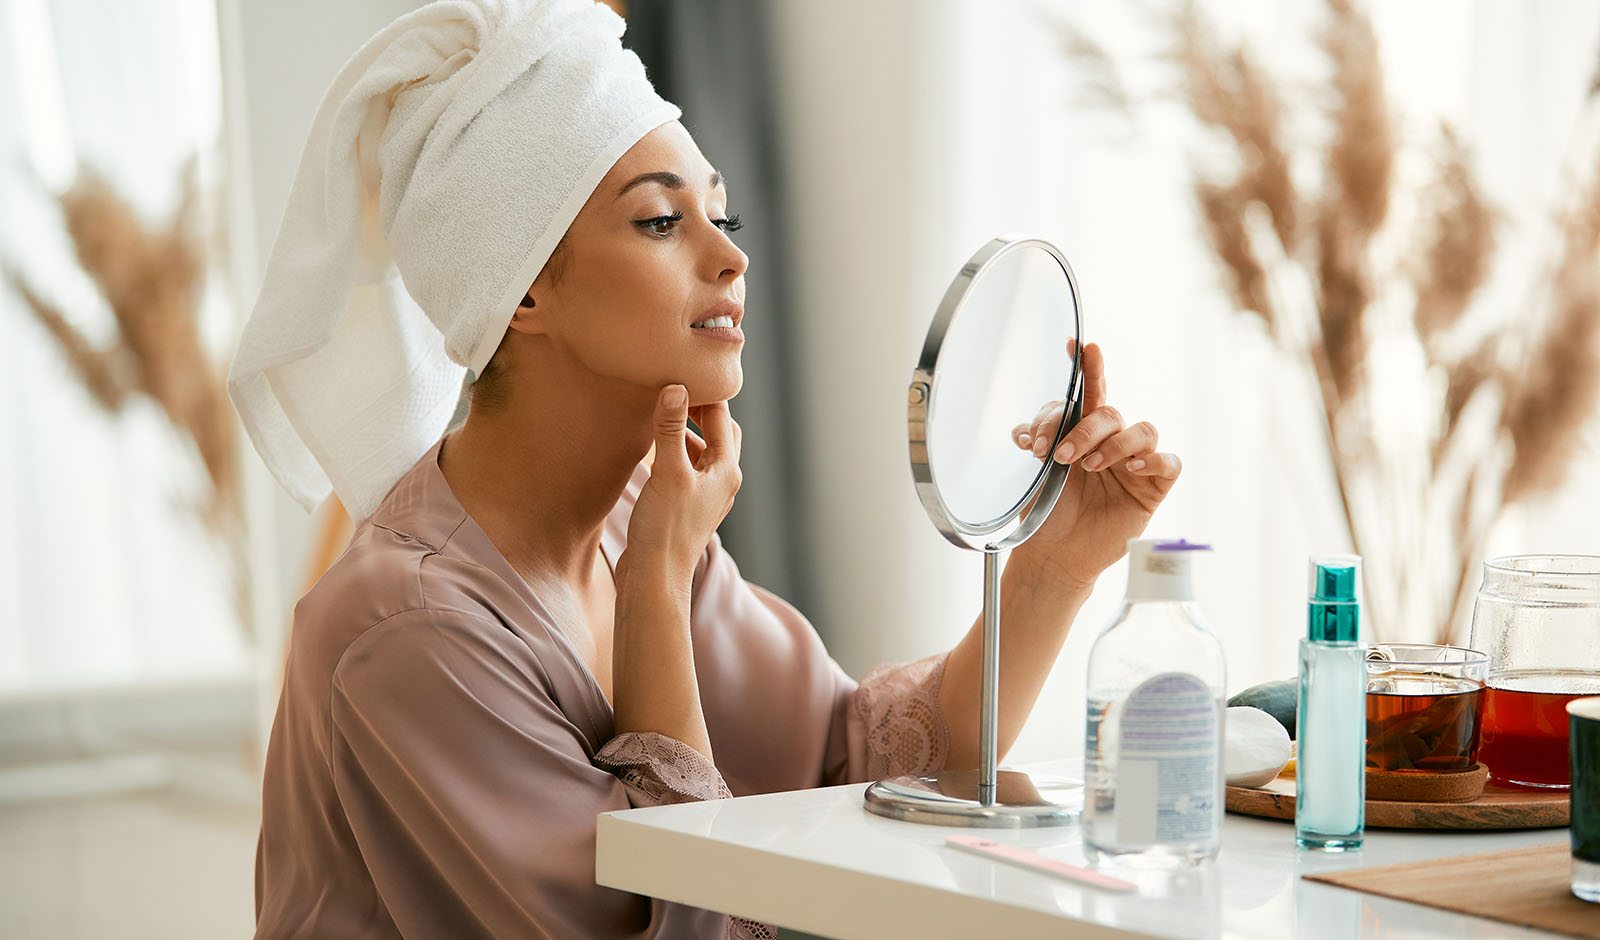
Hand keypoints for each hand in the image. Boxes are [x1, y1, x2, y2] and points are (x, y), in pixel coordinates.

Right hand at [625, 386, 742, 572]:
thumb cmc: (665, 530)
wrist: (654, 581)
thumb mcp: (668, 472)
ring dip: (684, 434)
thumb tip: (677, 388)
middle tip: (674, 391)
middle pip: (719, 434)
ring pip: (700, 454)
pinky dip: (672, 456)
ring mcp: (704, 497)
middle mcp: (722, 483)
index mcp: (727, 471)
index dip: (705, 392)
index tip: (684, 369)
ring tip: (660, 416)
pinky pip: (684, 471)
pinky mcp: (684, 509)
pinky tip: (650, 453)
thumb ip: (672, 429)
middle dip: (701, 412)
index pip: (722, 418)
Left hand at [1008, 342, 1181, 588]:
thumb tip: (1026, 431)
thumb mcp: (1035, 474)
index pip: (1089, 393)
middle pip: (1109, 412)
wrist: (1055, 554)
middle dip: (1081, 429)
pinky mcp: (1153, 488)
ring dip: (1114, 443)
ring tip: (1089, 466)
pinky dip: (1154, 459)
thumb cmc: (1049, 512)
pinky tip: (1134, 467)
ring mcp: (1135, 463)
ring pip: (1142, 430)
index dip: (1088, 366)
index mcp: (1083, 431)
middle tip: (1059, 455)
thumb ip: (1038, 445)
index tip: (1077, 346)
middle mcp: (1112, 442)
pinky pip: (1169, 463)